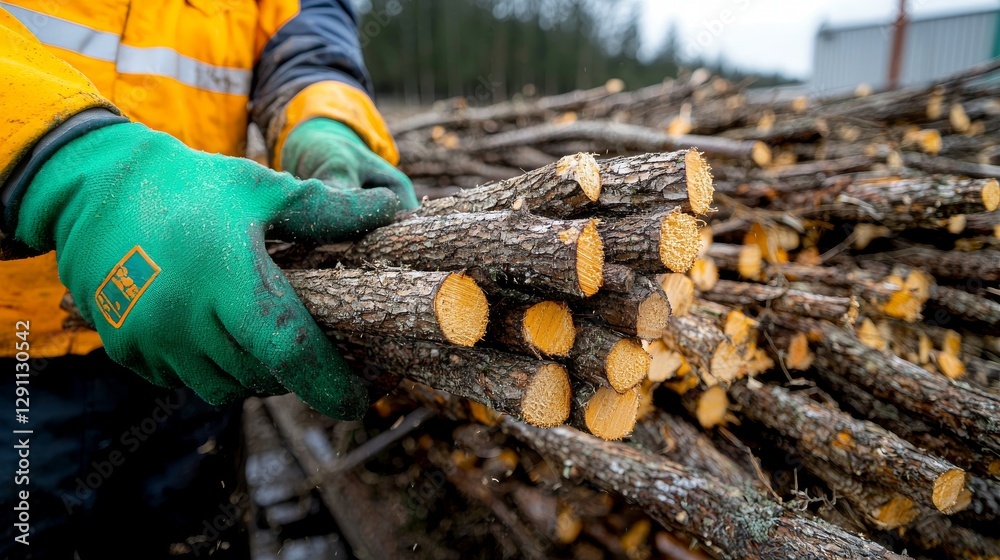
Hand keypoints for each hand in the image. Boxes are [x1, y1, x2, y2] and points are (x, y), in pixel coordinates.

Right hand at [14, 122, 399, 418]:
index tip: (360, 401)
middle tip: (309, 347)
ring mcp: (149, 339)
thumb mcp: (262, 189)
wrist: (97, 187)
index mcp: (226, 279)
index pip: (290, 351)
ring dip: (252, 374)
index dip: (330, 384)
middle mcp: (184, 319)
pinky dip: (210, 368)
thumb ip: (327, 210)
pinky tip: (216, 332)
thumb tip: (389, 212)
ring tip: (261, 336)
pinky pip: (184, 382)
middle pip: (262, 376)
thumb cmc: (192, 185)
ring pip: (224, 388)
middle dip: (294, 371)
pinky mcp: (126, 349)